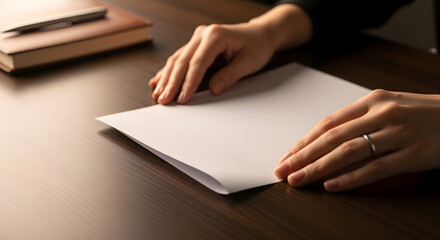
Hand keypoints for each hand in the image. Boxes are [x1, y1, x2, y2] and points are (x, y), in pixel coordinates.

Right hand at [149, 22, 275, 104]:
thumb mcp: (249, 62)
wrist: (260, 34)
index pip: (198, 63)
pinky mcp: (196, 45)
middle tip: (164, 100)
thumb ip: (230, 76)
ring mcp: (197, 39)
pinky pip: (179, 59)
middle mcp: (203, 34)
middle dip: (172, 83)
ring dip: (167, 79)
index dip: (189, 82)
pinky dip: (168, 72)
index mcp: (215, 35)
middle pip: (182, 61)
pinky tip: (158, 81)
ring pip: (177, 60)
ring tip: (159, 95)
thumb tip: (213, 90)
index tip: (183, 99)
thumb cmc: (257, 46)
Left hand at [274, 89, 439, 191]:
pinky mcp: (413, 154)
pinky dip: (351, 178)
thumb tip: (324, 139)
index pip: (328, 123)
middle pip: (332, 137)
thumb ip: (358, 120)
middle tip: (283, 169)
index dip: (304, 141)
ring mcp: (398, 134)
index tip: (287, 154)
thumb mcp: (388, 108)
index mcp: (372, 101)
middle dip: (303, 156)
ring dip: (319, 168)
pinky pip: (376, 168)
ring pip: (349, 152)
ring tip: (299, 180)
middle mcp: (382, 114)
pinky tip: (333, 186)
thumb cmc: (421, 113)